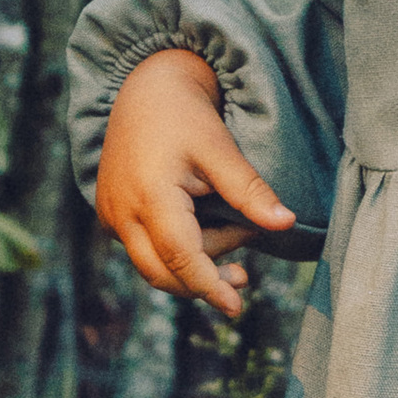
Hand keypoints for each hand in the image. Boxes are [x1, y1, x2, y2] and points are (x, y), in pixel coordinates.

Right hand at [94, 48, 296, 315]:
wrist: (145, 90)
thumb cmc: (185, 116)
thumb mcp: (221, 149)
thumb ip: (249, 190)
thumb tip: (286, 224)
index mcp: (150, 195)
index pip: (180, 257)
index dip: (209, 285)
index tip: (236, 307)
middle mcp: (121, 212)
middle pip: (162, 272)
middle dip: (205, 279)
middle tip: (244, 274)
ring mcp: (111, 216)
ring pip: (153, 264)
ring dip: (194, 262)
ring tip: (234, 229)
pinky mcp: (110, 215)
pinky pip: (143, 249)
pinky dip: (175, 249)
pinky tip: (204, 225)